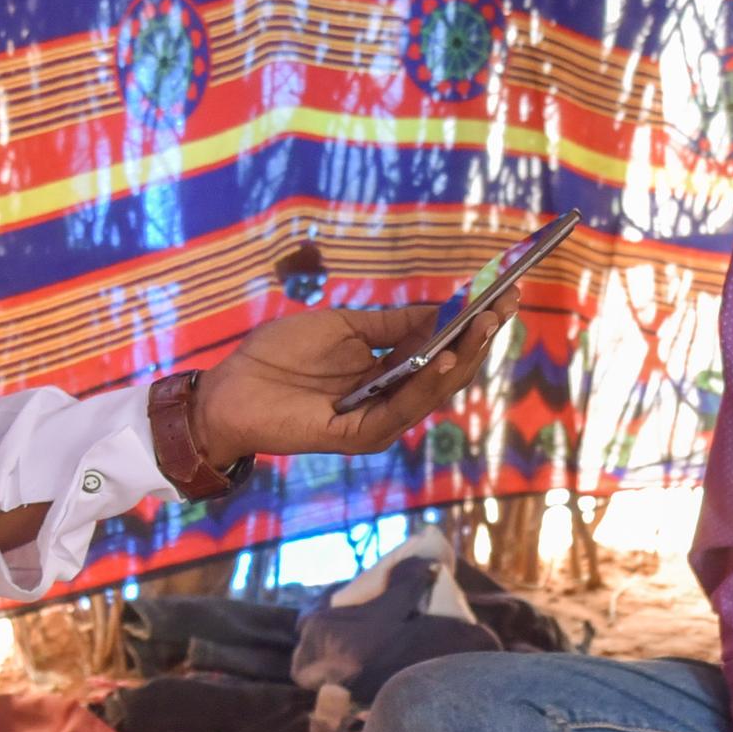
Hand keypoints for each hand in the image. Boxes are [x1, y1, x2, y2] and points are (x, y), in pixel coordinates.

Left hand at [192, 303, 507, 459]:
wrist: (228, 389)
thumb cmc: (278, 355)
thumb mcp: (342, 326)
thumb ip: (390, 323)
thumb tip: (440, 309)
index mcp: (386, 372)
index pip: (440, 350)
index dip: (471, 325)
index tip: (502, 296)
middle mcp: (388, 399)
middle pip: (446, 372)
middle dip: (476, 340)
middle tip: (503, 308)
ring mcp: (375, 420)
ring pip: (431, 393)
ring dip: (460, 360)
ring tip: (482, 328)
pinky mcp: (357, 435)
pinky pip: (400, 410)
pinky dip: (424, 384)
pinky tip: (442, 359)